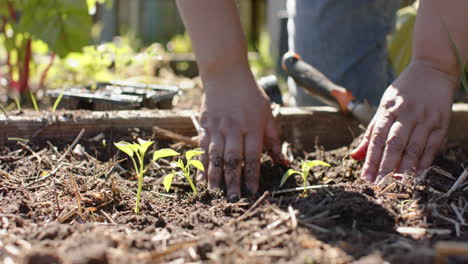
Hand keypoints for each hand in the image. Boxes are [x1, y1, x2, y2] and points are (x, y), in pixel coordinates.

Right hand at [197, 68, 284, 199]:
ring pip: (215, 156)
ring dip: (215, 177)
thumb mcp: (268, 114)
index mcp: (252, 127)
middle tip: (233, 200)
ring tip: (215, 194)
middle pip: (232, 160)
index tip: (252, 192)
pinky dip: (201, 164)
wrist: (226, 74)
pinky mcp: (205, 126)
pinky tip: (201, 178)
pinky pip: (202, 148)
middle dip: (233, 181)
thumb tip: (285, 163)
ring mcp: (217, 128)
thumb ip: (274, 140)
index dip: (252, 176)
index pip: (252, 156)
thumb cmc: (251, 95)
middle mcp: (234, 129)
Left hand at [351, 62, 456, 181]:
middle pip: (394, 144)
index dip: (370, 159)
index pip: (377, 138)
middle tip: (379, 185)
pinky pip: (432, 146)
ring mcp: (425, 118)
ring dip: (404, 168)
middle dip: (385, 167)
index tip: (365, 177)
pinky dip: (425, 162)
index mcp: (388, 109)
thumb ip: (371, 132)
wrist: (433, 70)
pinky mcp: (441, 123)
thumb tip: (355, 156)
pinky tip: (417, 175)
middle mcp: (406, 114)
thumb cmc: (403, 92)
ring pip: (414, 147)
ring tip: (396, 185)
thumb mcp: (384, 106)